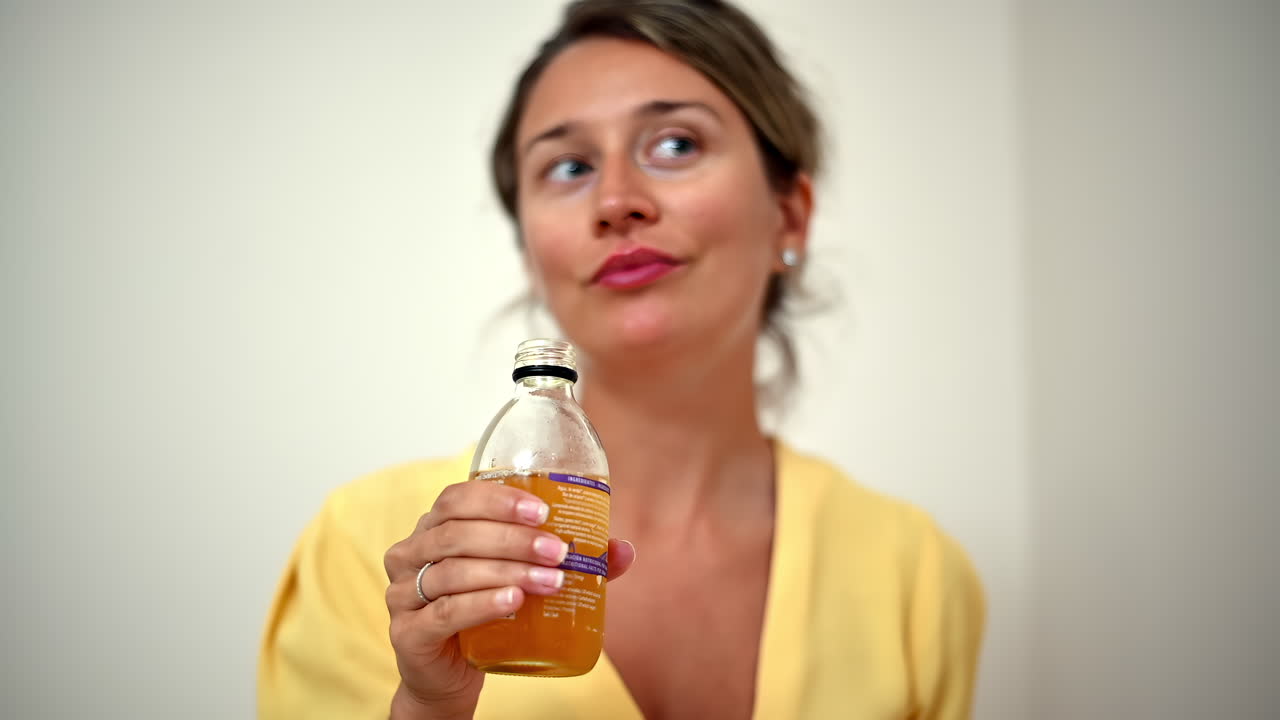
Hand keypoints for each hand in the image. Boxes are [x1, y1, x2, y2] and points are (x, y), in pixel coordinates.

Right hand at [383, 480, 635, 718]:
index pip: (457, 498)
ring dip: (506, 571)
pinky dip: (481, 604)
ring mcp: (404, 593)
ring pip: (453, 571)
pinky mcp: (408, 632)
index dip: (497, 500)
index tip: (542, 511)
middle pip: (457, 533)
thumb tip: (623, 549)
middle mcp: (412, 554)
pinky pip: (444, 612)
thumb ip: (568, 562)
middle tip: (558, 552)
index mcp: (435, 529)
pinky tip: (512, 602)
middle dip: (513, 539)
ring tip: (549, 581)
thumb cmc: (487, 615)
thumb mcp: (521, 580)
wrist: (450, 675)